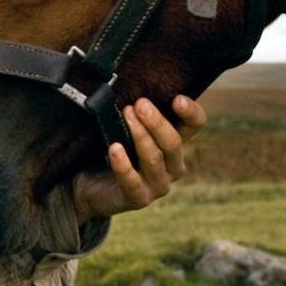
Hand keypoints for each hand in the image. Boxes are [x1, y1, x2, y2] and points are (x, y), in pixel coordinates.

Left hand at [71, 95, 206, 222]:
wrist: (91, 185)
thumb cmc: (112, 150)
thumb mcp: (127, 128)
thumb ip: (137, 112)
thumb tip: (133, 86)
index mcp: (174, 143)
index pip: (195, 126)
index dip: (191, 113)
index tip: (177, 99)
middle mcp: (172, 166)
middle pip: (174, 143)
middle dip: (157, 122)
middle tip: (140, 105)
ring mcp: (157, 185)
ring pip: (155, 160)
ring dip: (140, 136)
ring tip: (125, 117)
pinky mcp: (138, 199)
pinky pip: (132, 182)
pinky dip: (123, 164)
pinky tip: (114, 149)